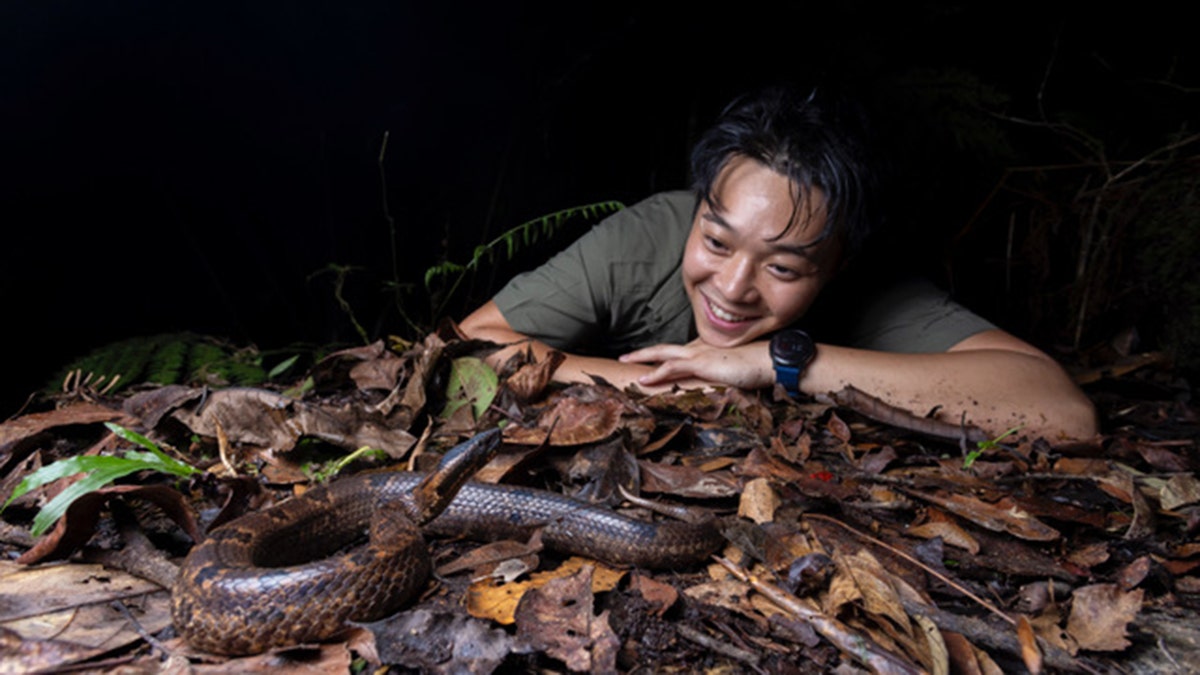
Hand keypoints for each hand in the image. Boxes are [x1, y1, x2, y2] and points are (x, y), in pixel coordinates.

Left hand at [619, 339, 774, 389]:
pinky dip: (656, 372)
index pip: (678, 351)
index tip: (647, 362)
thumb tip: (713, 387)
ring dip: (643, 358)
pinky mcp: (702, 363)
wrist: (769, 361)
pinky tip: (643, 379)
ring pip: (663, 353)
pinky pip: (673, 367)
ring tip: (626, 362)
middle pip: (665, 348)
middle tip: (627, 356)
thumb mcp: (733, 372)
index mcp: (706, 349)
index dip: (662, 356)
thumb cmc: (756, 368)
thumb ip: (720, 376)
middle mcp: (700, 348)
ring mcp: (700, 354)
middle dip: (644, 352)